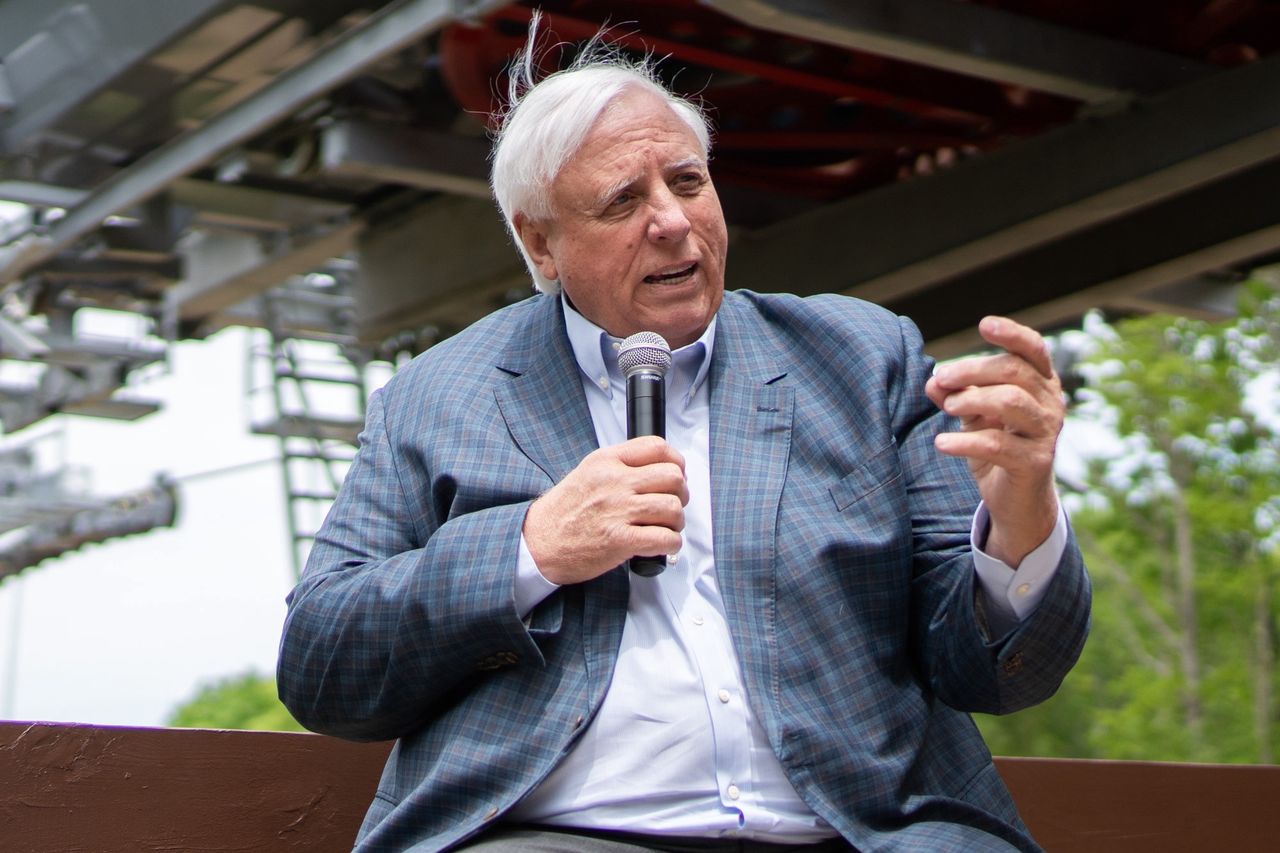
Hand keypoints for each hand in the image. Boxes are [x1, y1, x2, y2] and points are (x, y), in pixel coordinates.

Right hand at [522, 435, 687, 584]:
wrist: (538, 542)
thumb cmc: (563, 512)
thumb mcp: (587, 472)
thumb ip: (620, 466)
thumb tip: (657, 469)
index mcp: (606, 461)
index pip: (657, 447)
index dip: (676, 462)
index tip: (676, 474)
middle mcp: (614, 482)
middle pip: (672, 477)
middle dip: (680, 494)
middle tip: (672, 505)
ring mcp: (618, 511)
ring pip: (673, 508)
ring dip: (676, 522)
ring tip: (665, 527)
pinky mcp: (620, 540)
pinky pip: (665, 538)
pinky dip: (671, 544)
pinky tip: (661, 544)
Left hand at [924, 316, 1062, 566]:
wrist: (1016, 500)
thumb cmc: (997, 447)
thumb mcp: (974, 416)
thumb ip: (956, 394)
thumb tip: (932, 380)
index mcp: (1041, 385)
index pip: (1033, 349)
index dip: (1012, 333)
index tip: (984, 324)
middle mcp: (1051, 404)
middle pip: (1015, 371)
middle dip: (972, 371)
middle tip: (941, 379)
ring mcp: (1046, 434)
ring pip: (1011, 402)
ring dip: (972, 399)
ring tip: (948, 408)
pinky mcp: (1034, 463)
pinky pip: (997, 444)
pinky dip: (964, 441)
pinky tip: (942, 442)